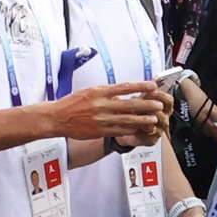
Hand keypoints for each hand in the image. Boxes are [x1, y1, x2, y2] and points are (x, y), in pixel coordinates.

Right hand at [48, 80, 167, 147]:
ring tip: (154, 119)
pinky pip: (119, 130)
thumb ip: (105, 92)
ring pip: (127, 119)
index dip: (140, 86)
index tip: (152, 86)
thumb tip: (122, 90)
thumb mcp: (88, 91)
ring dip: (142, 119)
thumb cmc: (72, 103)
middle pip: (129, 104)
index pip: (123, 87)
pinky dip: (131, 130)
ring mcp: (101, 119)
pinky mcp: (100, 131)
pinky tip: (140, 129)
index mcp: (98, 92)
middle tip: (158, 104)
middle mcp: (101, 105)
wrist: (57, 118)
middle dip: (146, 104)